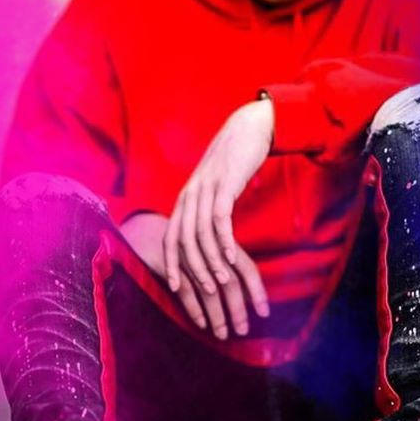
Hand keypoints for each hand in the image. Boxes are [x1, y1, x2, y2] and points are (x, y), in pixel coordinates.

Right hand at [119, 211, 269, 338]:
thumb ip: (234, 264)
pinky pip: (185, 290)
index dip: (258, 292)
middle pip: (230, 282)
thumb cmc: (194, 242)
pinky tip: (202, 324)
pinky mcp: (171, 264)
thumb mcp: (215, 247)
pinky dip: (194, 308)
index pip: (248, 269)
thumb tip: (253, 294)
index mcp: (226, 242)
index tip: (264, 314)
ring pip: (208, 290)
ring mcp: (190, 256)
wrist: (154, 227)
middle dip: (237, 309)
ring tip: (223, 334)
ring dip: (217, 314)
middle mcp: (211, 248)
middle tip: (243, 330)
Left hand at [163, 98, 273, 298]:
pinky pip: (220, 218)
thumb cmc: (235, 160)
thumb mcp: (215, 185)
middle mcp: (190, 193)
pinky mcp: (225, 183)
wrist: (249, 127)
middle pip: (183, 238)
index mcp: (186, 197)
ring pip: (201, 232)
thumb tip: (207, 232)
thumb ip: (207, 206)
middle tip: (205, 293)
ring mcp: (206, 187)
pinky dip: (225, 240)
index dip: (170, 262)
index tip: (175, 286)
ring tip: (221, 282)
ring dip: (210, 260)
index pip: (171, 235)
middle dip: (192, 268)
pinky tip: (233, 258)